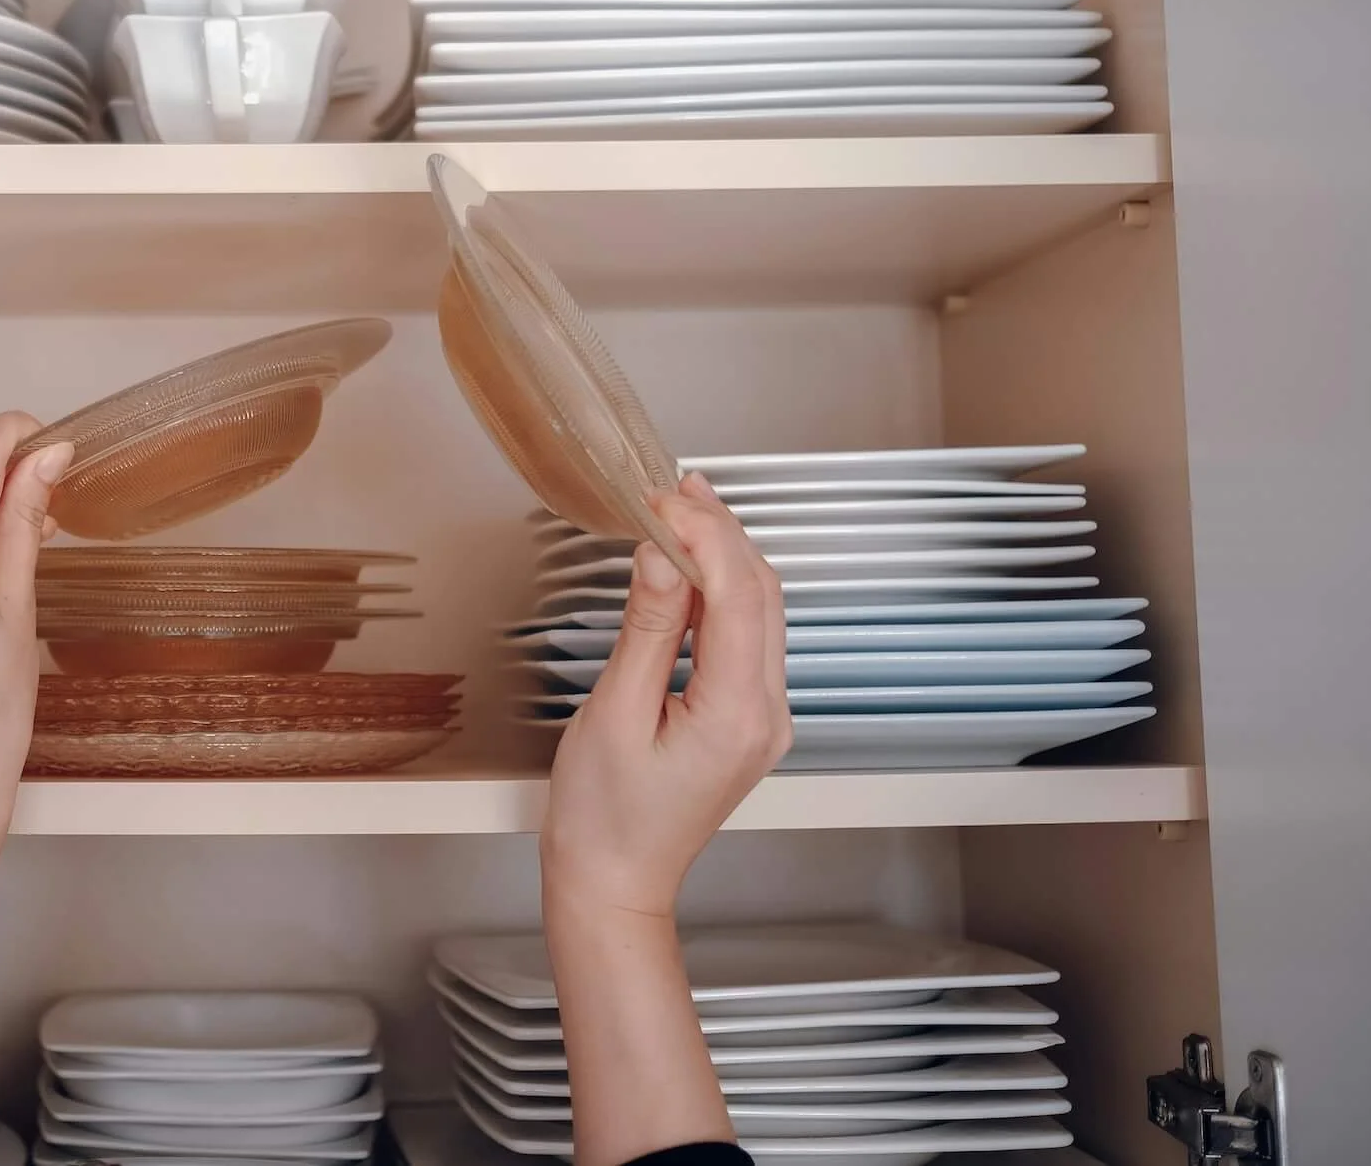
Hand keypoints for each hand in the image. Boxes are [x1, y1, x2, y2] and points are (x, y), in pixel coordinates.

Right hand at [535, 473, 789, 1165]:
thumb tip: (663, 555)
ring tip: (679, 506)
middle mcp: (766, 712)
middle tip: (668, 488)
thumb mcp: (614, 713)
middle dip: (720, 531)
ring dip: (724, 554)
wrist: (614, 883)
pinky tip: (690, 565)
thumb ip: (649, 629)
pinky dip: (721, 590)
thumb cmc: (604, 817)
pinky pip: (747, 636)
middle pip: (762, 593)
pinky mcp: (745, 718)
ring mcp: (763, 716)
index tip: (661, 497)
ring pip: (761, 609)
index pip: (740, 594)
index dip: (705, 533)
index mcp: (738, 713)